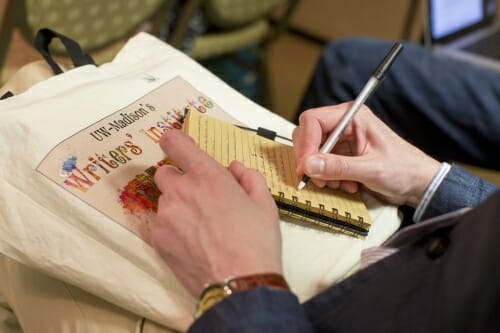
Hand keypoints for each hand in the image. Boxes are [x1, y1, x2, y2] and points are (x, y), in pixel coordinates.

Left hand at [152, 130, 281, 296]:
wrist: (240, 285)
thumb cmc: (256, 243)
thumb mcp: (265, 204)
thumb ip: (248, 177)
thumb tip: (234, 168)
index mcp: (207, 176)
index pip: (175, 143)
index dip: (173, 140)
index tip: (175, 142)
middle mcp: (181, 190)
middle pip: (165, 173)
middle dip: (179, 180)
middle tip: (199, 197)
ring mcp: (166, 216)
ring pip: (164, 201)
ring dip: (177, 206)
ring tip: (201, 227)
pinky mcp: (158, 239)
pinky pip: (160, 224)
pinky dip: (172, 228)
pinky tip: (193, 243)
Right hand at [293, 103, 440, 205]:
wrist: (418, 184)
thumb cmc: (404, 169)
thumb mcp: (371, 169)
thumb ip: (339, 167)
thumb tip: (309, 164)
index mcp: (352, 117)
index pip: (314, 121)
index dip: (306, 144)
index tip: (306, 166)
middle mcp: (344, 125)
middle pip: (308, 135)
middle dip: (310, 159)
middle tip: (317, 178)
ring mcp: (342, 140)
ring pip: (313, 152)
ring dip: (321, 172)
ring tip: (339, 184)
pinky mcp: (342, 154)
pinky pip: (322, 164)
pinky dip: (328, 177)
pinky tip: (346, 185)